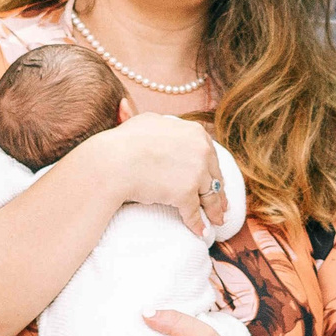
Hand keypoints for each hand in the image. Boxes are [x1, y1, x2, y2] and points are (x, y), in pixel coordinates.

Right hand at [83, 113, 225, 235]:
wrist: (112, 161)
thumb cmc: (122, 142)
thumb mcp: (140, 122)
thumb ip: (144, 118)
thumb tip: (125, 103)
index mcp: (195, 132)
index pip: (209, 155)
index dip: (211, 171)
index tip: (215, 181)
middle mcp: (201, 149)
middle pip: (214, 176)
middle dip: (218, 192)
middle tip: (223, 206)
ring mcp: (195, 171)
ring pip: (209, 195)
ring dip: (214, 211)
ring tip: (216, 221)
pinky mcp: (187, 192)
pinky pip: (194, 213)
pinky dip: (198, 225)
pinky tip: (201, 233)